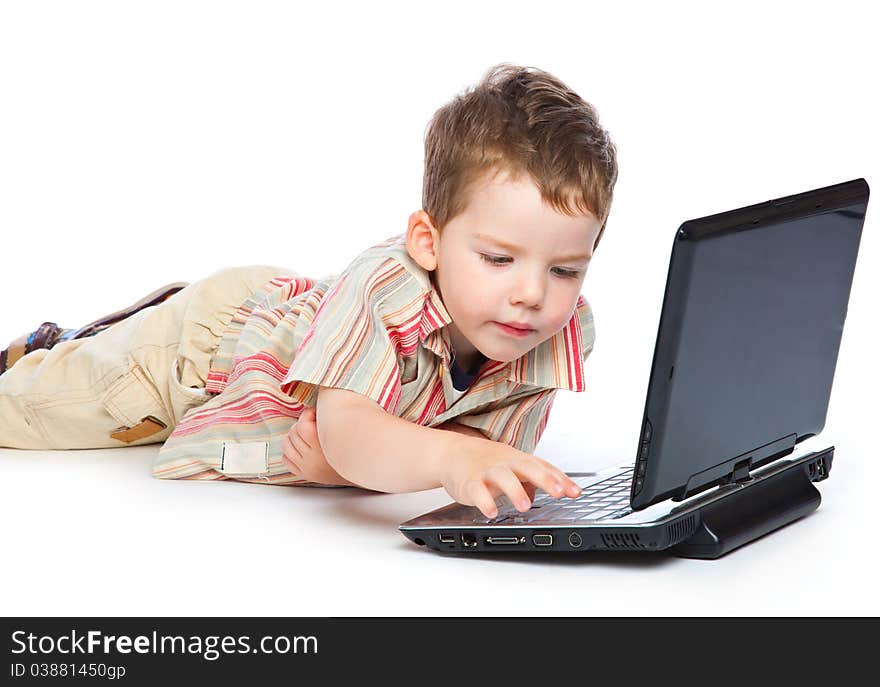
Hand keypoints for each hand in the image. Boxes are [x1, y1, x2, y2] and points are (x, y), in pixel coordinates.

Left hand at [281, 406, 357, 486]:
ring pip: (286, 445)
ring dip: (293, 437)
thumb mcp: (349, 426)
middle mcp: (313, 459)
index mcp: (323, 446)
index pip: (302, 425)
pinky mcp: (306, 475)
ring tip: (307, 435)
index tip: (316, 413)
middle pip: (293, 433)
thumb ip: (335, 412)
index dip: (307, 414)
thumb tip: (324, 391)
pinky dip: (290, 452)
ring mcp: (308, 468)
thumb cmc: (359, 443)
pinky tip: (302, 448)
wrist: (365, 468)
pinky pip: (286, 460)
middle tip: (314, 423)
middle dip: (301, 424)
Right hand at [439, 437, 581, 518]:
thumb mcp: (512, 466)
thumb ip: (533, 478)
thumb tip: (551, 490)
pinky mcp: (469, 482)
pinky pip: (477, 491)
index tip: (576, 492)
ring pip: (503, 477)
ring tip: (525, 506)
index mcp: (519, 460)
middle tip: (558, 493)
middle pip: (527, 467)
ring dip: (515, 491)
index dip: (561, 480)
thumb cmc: (486, 460)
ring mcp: (487, 471)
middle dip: (544, 480)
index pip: (544, 468)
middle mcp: (506, 463)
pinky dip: (483, 501)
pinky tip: (490, 512)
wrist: (451, 452)